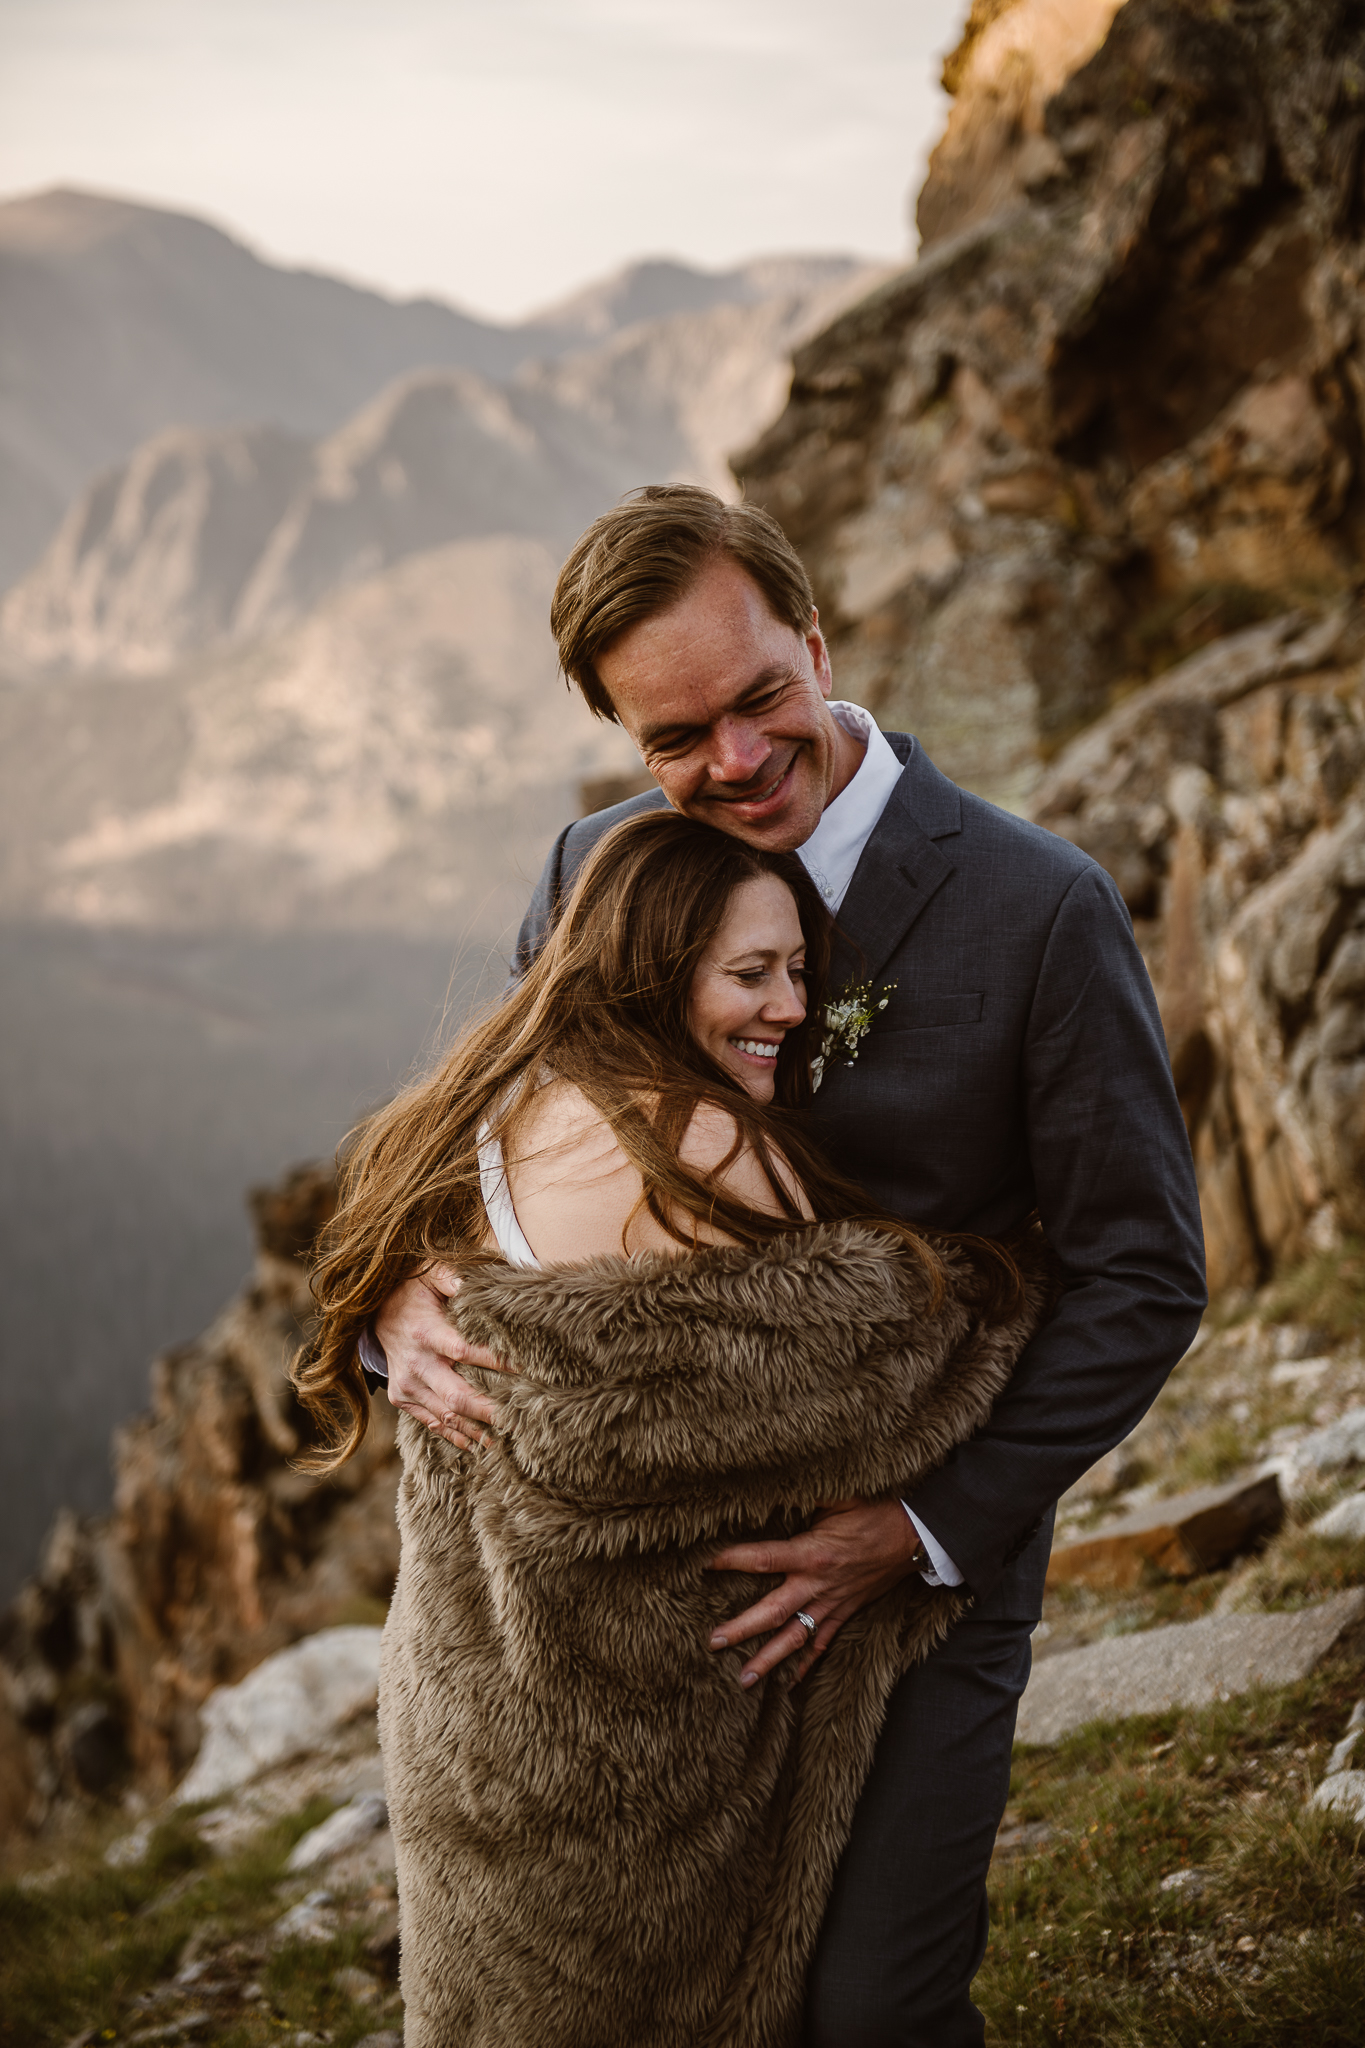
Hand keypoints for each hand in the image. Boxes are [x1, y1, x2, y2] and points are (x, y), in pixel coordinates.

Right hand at [376, 1263, 507, 1448]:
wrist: (375, 1312)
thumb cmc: (413, 1290)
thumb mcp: (432, 1274)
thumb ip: (456, 1278)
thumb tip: (483, 1284)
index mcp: (426, 1333)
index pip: (465, 1351)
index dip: (496, 1362)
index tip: (526, 1370)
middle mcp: (415, 1364)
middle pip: (456, 1395)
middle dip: (488, 1410)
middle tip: (519, 1420)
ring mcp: (407, 1384)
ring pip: (445, 1415)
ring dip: (475, 1429)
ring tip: (505, 1439)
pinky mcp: (401, 1397)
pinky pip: (430, 1422)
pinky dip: (453, 1435)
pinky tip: (476, 1444)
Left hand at [707, 1498, 925, 1685]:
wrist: (913, 1536)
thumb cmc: (874, 1511)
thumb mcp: (838, 1497)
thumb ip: (804, 1496)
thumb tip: (772, 1481)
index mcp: (811, 1552)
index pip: (763, 1558)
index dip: (732, 1560)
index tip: (706, 1563)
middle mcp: (818, 1584)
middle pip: (773, 1611)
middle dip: (742, 1628)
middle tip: (713, 1642)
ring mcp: (831, 1603)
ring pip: (795, 1638)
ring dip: (768, 1660)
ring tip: (742, 1679)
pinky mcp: (844, 1613)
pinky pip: (822, 1644)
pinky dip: (805, 1666)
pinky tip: (788, 1684)